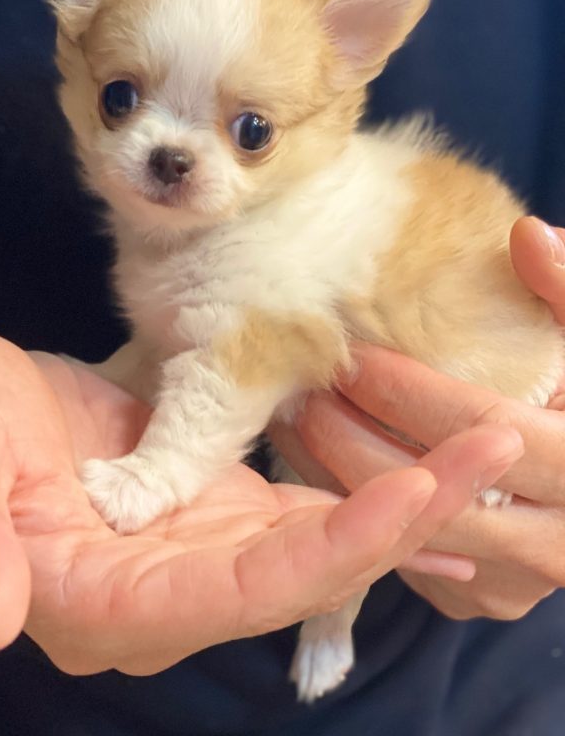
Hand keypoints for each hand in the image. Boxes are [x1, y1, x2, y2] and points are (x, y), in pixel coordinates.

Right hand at [0, 326, 520, 673]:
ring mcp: (189, 540)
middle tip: (500, 446)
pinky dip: (357, 474)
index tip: (421, 491)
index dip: (336, 548)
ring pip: (314, 532)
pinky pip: (294, 498)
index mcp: (106, 599)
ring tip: (487, 439)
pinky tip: (420, 446)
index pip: (246, 589)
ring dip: (401, 490)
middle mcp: (164, 585)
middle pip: (307, 566)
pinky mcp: (198, 495)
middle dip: (409, 515)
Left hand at [277, 216, 564, 620]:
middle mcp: (554, 541)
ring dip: (340, 478)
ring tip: (291, 419)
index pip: (478, 425)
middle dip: (350, 437)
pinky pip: (404, 556)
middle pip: (428, 489)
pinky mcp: (482, 596)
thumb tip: (526, 234)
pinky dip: (357, 512)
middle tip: (298, 388)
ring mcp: (514, 580)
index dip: (405, 388)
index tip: (349, 351)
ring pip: (404, 531)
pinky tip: (317, 462)